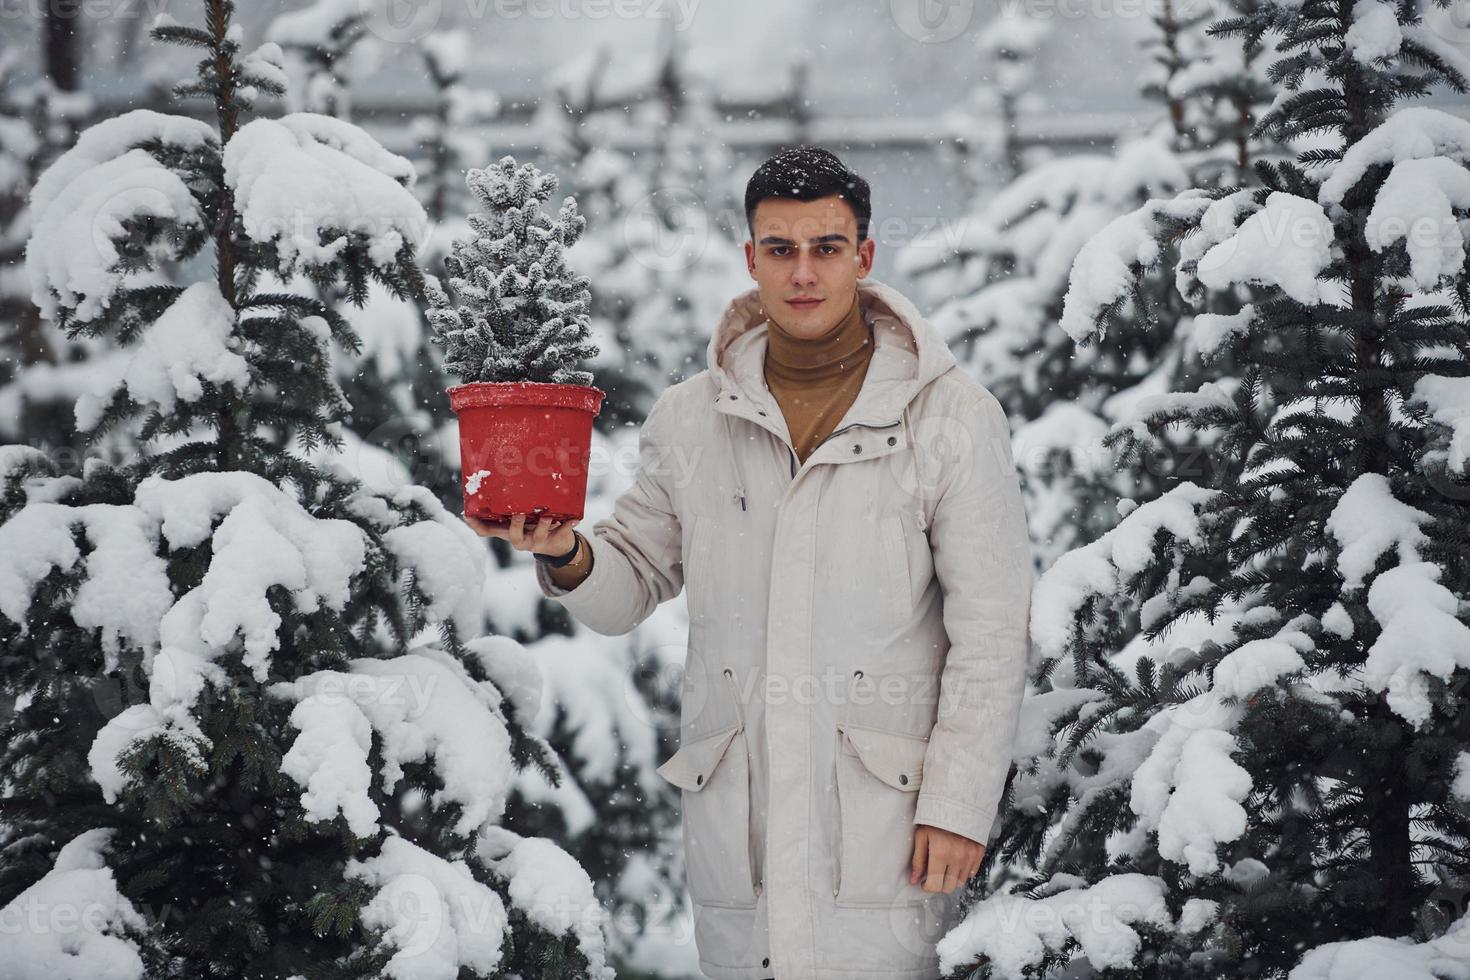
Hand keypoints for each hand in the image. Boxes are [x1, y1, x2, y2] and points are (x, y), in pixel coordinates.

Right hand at [464, 513, 580, 557]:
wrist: (558, 545)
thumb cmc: (532, 526)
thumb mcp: (517, 520)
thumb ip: (503, 509)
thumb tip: (488, 485)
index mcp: (508, 532)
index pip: (488, 532)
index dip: (477, 526)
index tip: (467, 515)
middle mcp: (521, 539)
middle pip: (515, 537)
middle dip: (516, 526)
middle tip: (519, 514)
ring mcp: (539, 542)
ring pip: (539, 535)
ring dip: (543, 525)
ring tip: (547, 516)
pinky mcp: (557, 539)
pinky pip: (563, 532)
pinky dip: (569, 525)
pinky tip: (575, 518)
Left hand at [911, 824, 983, 893]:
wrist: (957, 803)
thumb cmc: (935, 819)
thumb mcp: (921, 836)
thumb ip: (918, 860)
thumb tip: (913, 880)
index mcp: (940, 854)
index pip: (935, 885)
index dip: (927, 887)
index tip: (924, 883)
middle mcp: (957, 858)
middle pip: (948, 887)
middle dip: (939, 884)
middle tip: (933, 876)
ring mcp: (970, 856)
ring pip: (960, 882)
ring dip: (951, 879)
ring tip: (944, 868)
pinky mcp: (978, 853)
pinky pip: (971, 873)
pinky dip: (963, 872)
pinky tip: (955, 863)